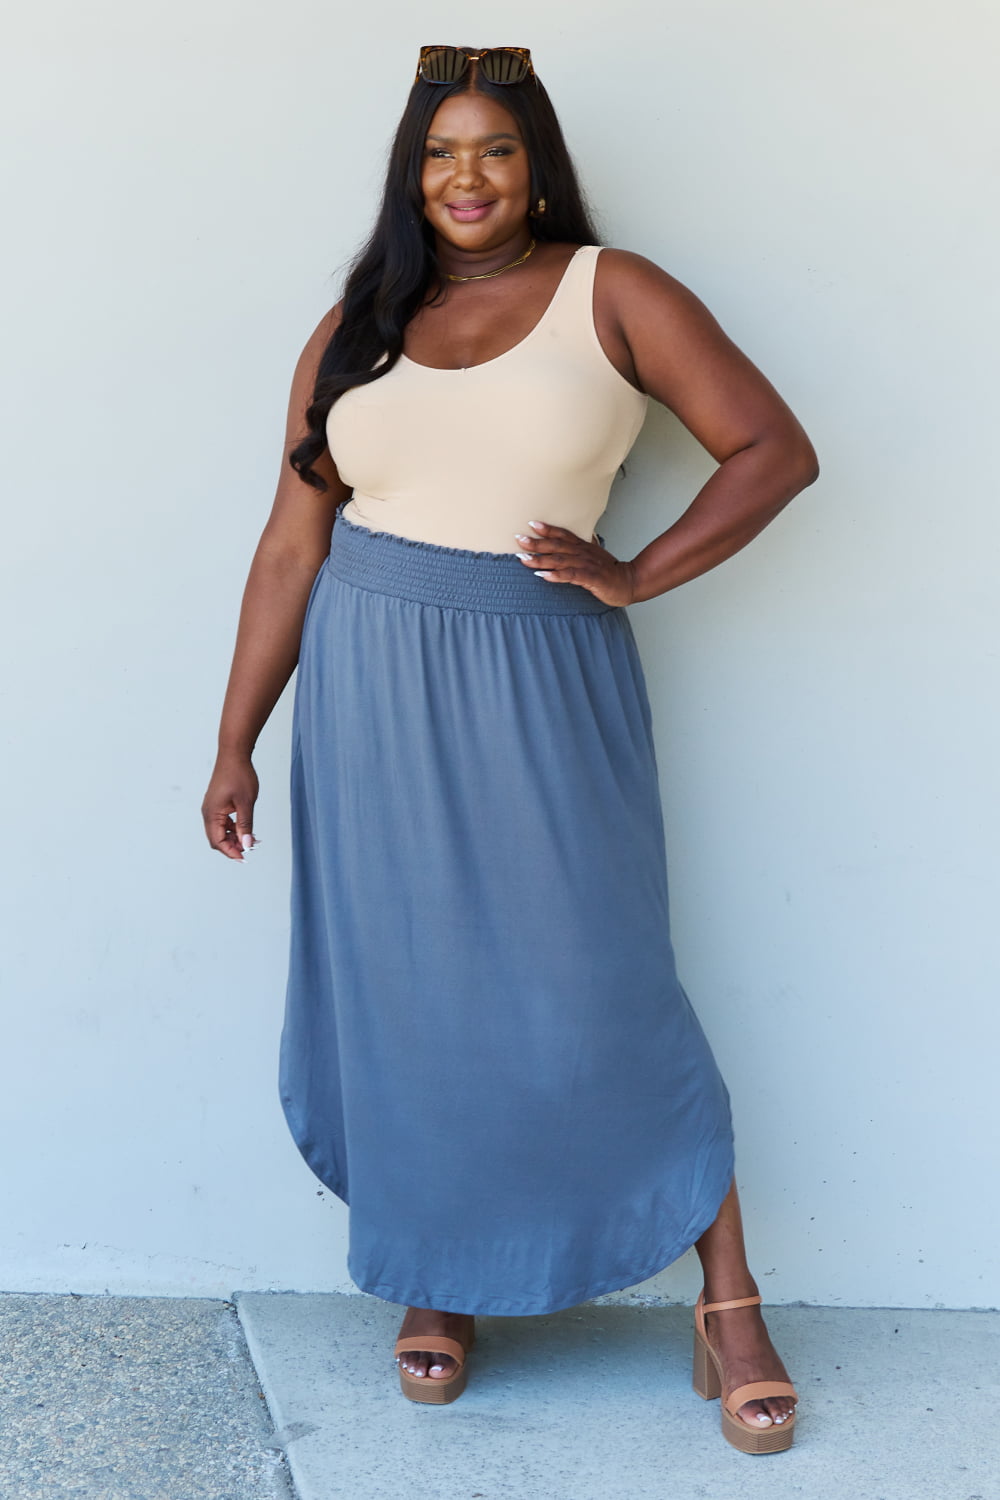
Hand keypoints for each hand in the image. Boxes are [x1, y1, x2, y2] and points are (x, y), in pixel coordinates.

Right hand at [201, 753, 259, 860]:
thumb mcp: (246, 803)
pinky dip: (233, 828)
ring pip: (220, 831)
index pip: (218, 842)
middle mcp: (208, 813)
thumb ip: (245, 825)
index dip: (231, 852)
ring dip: (233, 838)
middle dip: (232, 846)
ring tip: (251, 839)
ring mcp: (211, 808)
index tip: (245, 858)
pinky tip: (246, 829)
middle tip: (250, 848)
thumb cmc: (239, 775)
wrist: (234, 755)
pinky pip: (222, 822)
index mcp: (212, 814)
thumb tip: (247, 844)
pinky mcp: (217, 804)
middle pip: (217, 839)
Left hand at [513, 521, 636, 606]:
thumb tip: (569, 539)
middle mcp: (582, 553)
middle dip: (537, 543)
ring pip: (560, 560)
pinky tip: (543, 575)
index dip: (548, 529)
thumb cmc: (609, 571)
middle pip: (557, 546)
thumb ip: (581, 547)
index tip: (531, 524)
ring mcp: (586, 565)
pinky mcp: (590, 578)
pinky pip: (571, 575)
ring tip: (524, 559)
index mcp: (583, 547)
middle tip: (519, 540)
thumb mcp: (594, 555)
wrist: (629, 582)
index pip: (563, 535)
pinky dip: (556, 575)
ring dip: (541, 559)